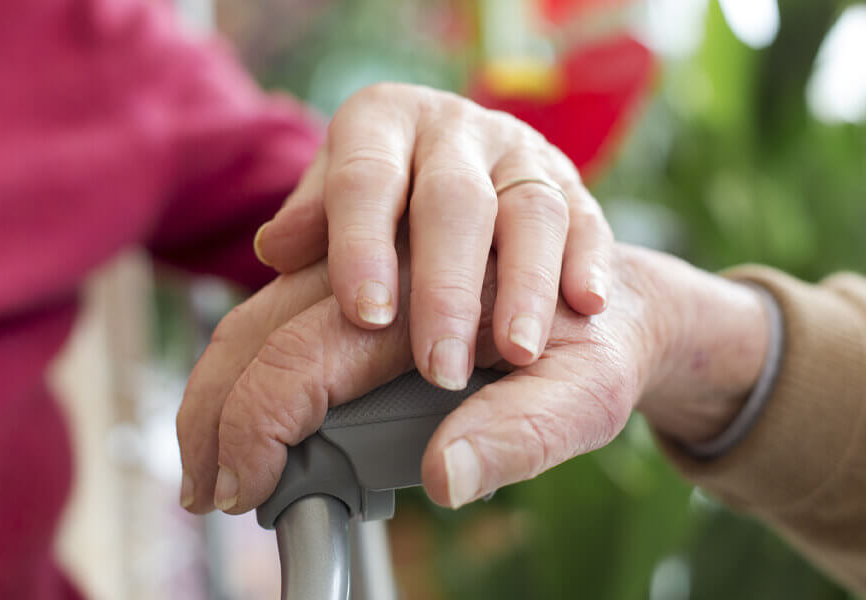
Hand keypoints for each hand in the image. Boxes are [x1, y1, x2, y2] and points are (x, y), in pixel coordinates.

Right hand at [177, 242, 770, 512]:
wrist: (618, 302)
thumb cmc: (600, 347)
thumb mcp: (590, 395)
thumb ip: (525, 431)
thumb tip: (444, 477)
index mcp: (429, 284)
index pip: (312, 351)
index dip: (262, 424)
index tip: (245, 494)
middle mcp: (386, 255)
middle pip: (264, 321)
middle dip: (222, 408)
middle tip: (209, 489)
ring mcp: (371, 259)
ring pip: (264, 308)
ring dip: (225, 383)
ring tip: (213, 457)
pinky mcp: (367, 274)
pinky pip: (287, 308)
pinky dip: (250, 364)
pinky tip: (240, 410)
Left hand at [252, 83, 612, 389]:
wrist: (483, 200)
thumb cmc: (396, 220)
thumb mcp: (348, 211)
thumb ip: (321, 230)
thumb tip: (277, 250)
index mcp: (382, 125)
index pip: (366, 179)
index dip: (363, 244)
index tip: (366, 314)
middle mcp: (454, 132)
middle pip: (452, 201)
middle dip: (446, 286)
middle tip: (439, 367)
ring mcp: (520, 154)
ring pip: (530, 209)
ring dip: (525, 284)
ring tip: (519, 352)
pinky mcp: (573, 187)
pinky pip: (588, 219)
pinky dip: (587, 261)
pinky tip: (586, 304)